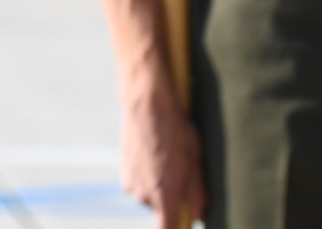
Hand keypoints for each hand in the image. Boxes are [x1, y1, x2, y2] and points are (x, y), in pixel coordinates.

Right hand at [121, 81, 206, 224]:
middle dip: (171, 200)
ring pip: (149, 195)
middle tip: (182, 175)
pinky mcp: (123, 171)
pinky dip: (148, 175)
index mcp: (163, 196)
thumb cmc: (175, 131)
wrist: (147, 105)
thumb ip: (197, 194)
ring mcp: (130, 183)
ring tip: (168, 159)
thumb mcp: (194, 162)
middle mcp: (143, 194)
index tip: (182, 224)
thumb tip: (198, 214)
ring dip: (159, 186)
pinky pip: (139, 183)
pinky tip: (156, 154)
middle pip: (160, 211)